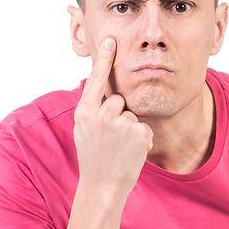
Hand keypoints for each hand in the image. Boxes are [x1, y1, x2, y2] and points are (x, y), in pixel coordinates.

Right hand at [73, 36, 153, 200]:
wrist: (102, 188)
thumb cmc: (93, 159)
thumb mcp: (84, 131)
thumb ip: (92, 110)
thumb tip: (102, 92)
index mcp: (84, 112)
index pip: (96, 79)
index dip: (104, 59)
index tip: (111, 40)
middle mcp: (101, 115)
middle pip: (118, 100)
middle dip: (119, 116)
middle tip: (110, 140)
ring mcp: (120, 124)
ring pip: (132, 115)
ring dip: (130, 130)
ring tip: (119, 149)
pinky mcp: (138, 133)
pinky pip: (144, 128)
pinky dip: (141, 141)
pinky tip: (130, 154)